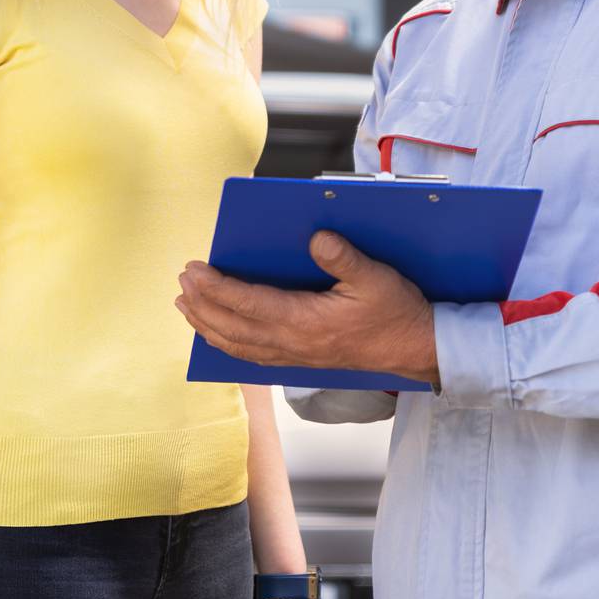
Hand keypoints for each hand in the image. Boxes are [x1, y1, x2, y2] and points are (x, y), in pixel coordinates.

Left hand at [176, 232, 440, 385]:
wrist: (417, 351)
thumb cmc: (397, 313)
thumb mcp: (375, 277)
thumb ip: (344, 257)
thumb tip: (316, 238)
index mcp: (306, 322)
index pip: (248, 304)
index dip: (216, 288)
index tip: (193, 270)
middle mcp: (294, 343)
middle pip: (233, 328)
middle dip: (202, 305)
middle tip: (181, 282)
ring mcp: (295, 356)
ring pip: (238, 345)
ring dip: (207, 325)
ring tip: (186, 307)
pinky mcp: (300, 361)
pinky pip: (253, 356)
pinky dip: (228, 344)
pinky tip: (217, 334)